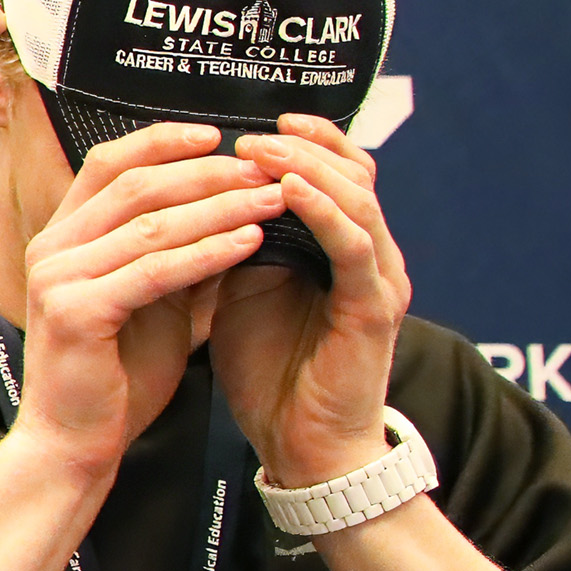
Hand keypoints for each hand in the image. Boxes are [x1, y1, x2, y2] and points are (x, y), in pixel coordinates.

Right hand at [7, 123, 281, 476]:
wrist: (76, 442)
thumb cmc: (115, 374)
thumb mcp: (154, 300)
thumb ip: (181, 252)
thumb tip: (239, 205)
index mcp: (61, 238)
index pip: (108, 164)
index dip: (162, 141)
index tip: (219, 133)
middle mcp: (51, 249)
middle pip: (134, 183)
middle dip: (207, 171)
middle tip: (266, 167)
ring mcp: (58, 279)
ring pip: (150, 223)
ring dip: (220, 207)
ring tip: (273, 200)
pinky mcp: (76, 313)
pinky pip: (154, 271)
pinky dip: (207, 253)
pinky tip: (250, 243)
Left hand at [210, 115, 410, 488]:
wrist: (301, 445)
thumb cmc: (270, 370)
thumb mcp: (240, 292)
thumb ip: (231, 243)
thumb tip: (191, 196)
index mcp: (338, 247)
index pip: (332, 172)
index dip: (298, 141)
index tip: (245, 124)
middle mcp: (369, 254)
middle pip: (353, 171)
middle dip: (302, 143)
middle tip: (251, 131)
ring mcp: (379, 277)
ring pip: (358, 197)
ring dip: (308, 166)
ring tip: (261, 149)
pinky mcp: (376, 307)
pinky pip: (356, 245)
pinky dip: (325, 211)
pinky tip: (289, 191)